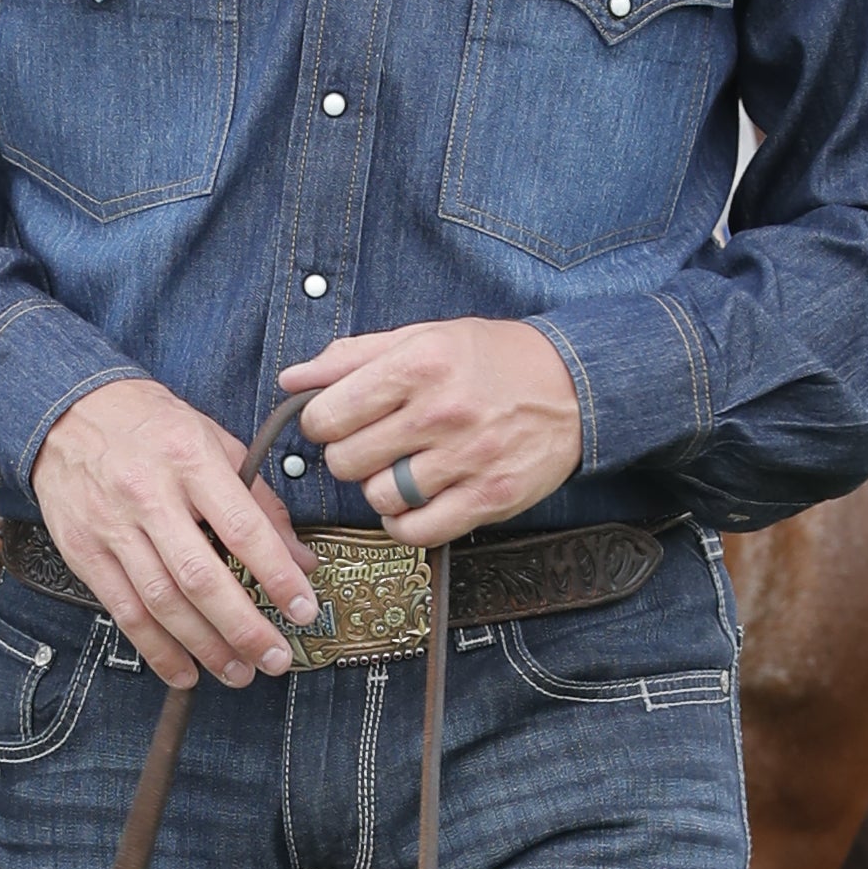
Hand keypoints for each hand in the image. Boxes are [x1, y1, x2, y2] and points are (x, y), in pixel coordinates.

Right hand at [31, 377, 323, 691]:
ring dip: (205, 647)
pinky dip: (157, 649)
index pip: (242, 527)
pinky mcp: (84, 552)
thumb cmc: (152, 426)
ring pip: (162, 602)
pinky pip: (124, 611)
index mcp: (191, 460)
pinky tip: (185, 671)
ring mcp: (112, 526)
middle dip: (244, 627)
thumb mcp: (214, 441)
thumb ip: (259, 501)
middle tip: (276, 658)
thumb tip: (300, 560)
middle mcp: (149, 495)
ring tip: (239, 672)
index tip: (303, 608)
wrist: (68, 412)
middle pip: (200, 577)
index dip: (277, 575)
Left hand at [279, 316, 583, 545]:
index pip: (328, 414)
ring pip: (379, 498)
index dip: (322, 423)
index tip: (340, 422)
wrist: (575, 385)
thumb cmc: (491, 359)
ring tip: (402, 470)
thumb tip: (291, 381)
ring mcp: (469, 459)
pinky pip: (418, 531)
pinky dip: (406, 523)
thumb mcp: (424, 337)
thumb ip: (352, 357)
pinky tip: (416, 502)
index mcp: (419, 363)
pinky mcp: (491, 498)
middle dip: (350, 456)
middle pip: (346, 462)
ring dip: (380, 489)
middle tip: (374, 445)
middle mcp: (442, 411)